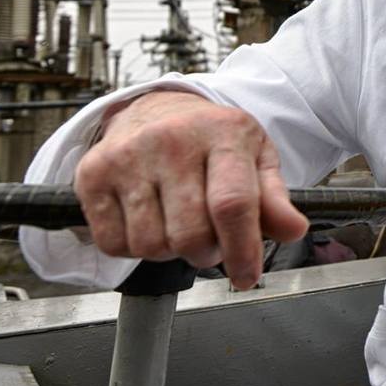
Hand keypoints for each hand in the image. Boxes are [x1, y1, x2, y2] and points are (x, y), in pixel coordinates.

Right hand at [72, 91, 308, 288]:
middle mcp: (171, 140)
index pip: (232, 204)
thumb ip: (275, 199)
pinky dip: (133, 248)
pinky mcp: (92, 173)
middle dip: (206, 253)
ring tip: (177, 224)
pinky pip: (114, 244)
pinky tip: (147, 221)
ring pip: (151, 245)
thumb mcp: (255, 158)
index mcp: (222, 133)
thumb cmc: (211, 140)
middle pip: (190, 234)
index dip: (243, 250)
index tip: (247, 277)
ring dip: (170, 251)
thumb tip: (293, 230)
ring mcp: (128, 156)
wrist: (155, 108)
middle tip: (210, 240)